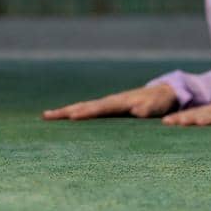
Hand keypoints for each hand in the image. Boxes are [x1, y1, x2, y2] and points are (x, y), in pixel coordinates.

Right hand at [43, 84, 177, 120]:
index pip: (100, 108)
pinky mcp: (108, 108)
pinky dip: (74, 113)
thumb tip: (137, 112)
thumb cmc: (160, 101)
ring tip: (46, 116)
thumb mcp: (156, 105)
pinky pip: (88, 111)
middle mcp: (110, 101)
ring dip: (66, 111)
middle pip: (84, 106)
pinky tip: (64, 118)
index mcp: (120, 102)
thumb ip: (147, 109)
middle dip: (66, 111)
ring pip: (83, 107)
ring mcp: (108, 104)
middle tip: (46, 116)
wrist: (164, 92)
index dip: (87, 113)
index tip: (72, 117)